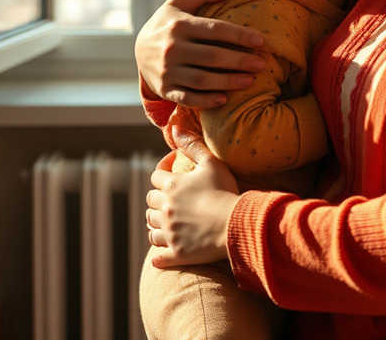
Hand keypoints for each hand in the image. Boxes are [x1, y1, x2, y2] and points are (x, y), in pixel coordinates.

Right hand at [135, 0, 266, 108]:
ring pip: (202, 80)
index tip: (261, 41)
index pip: (215, 29)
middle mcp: (172, 48)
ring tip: (251, 80)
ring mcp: (167, 70)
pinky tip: (225, 99)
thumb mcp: (179, 3)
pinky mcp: (165, 89)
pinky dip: (206, 100)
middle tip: (262, 64)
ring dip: (228, 82)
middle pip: (212, 57)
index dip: (240, 36)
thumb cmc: (168, 23)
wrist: (138, 50)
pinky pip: (187, 97)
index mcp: (179, 25)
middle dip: (240, 61)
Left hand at [145, 124, 240, 267]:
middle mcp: (165, 209)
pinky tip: (161, 254)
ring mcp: (169, 233)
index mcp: (171, 186)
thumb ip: (192, 144)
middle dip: (157, 199)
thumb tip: (174, 127)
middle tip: (169, 200)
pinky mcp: (176, 253)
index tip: (171, 175)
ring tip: (166, 222)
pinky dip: (159, 255)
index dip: (163, 174)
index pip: (156, 177)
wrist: (236, 224)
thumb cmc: (225, 192)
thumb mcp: (211, 163)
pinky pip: (159, 257)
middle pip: (150, 202)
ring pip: (151, 228)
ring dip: (156, 224)